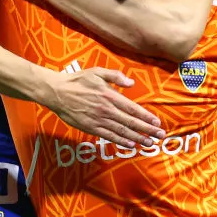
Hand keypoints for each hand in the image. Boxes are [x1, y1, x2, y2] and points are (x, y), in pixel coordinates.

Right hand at [44, 68, 164, 147]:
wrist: (57, 92)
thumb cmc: (78, 80)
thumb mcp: (97, 72)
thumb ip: (116, 76)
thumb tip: (131, 83)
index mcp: (110, 96)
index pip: (133, 109)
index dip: (146, 117)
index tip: (157, 123)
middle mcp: (107, 110)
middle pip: (131, 122)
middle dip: (147, 130)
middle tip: (159, 136)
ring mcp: (99, 120)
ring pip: (122, 131)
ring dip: (137, 138)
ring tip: (149, 143)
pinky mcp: (90, 128)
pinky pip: (109, 136)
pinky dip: (121, 141)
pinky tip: (130, 144)